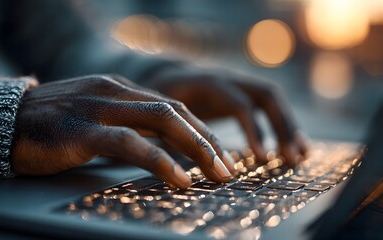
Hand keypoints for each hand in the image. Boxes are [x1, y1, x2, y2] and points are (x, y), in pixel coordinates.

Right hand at [12, 75, 235, 188]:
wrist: (6, 120)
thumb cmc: (53, 124)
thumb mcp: (97, 117)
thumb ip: (128, 124)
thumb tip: (162, 147)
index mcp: (121, 89)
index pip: (174, 106)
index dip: (202, 131)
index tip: (221, 154)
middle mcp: (115, 91)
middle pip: (176, 112)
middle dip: (208, 141)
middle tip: (229, 168)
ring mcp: (99, 107)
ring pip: (161, 121)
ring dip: (196, 148)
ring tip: (217, 173)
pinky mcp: (82, 130)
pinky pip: (130, 142)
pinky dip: (160, 159)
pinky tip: (180, 177)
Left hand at [145, 66, 306, 164]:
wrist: (164, 76)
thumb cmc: (158, 100)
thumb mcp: (158, 114)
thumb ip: (171, 136)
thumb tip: (182, 173)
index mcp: (207, 84)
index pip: (238, 103)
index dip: (252, 129)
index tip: (261, 157)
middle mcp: (228, 79)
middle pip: (266, 94)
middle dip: (282, 125)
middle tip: (291, 157)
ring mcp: (237, 83)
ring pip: (272, 100)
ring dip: (288, 125)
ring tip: (300, 155)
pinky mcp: (242, 94)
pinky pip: (268, 106)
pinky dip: (281, 125)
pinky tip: (291, 147)